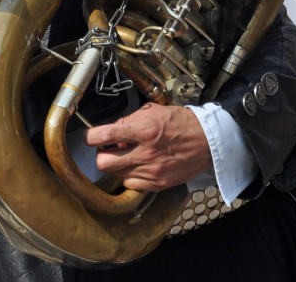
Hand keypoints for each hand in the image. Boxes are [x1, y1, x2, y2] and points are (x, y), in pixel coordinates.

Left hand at [84, 103, 212, 190]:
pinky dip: (129, 175)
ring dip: (116, 165)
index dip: (90, 137)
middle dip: (101, 154)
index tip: (89, 137)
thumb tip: (113, 132)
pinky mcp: (157, 184)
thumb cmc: (180, 122)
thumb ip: (130, 121)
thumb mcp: (153, 111)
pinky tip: (137, 165)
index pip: (105, 135)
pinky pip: (131, 184)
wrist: (206, 141)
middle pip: (104, 162)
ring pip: (116, 174)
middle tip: (107, 148)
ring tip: (126, 155)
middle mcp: (145, 153)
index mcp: (143, 130)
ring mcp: (151, 171)